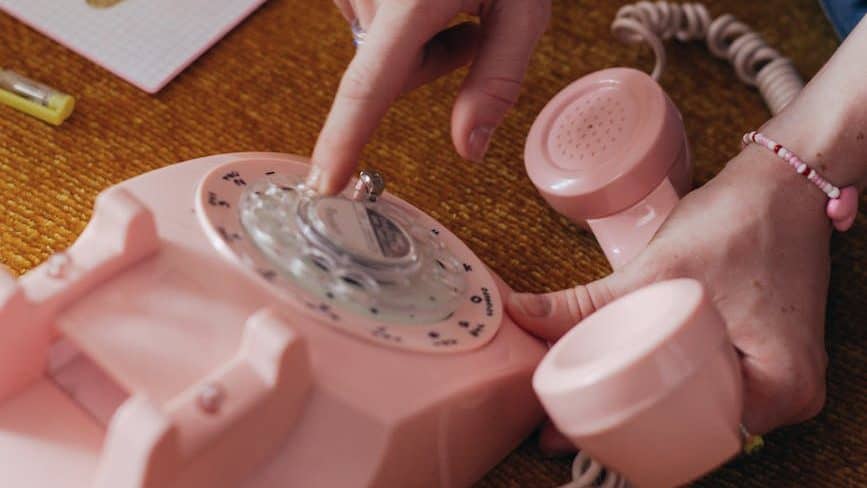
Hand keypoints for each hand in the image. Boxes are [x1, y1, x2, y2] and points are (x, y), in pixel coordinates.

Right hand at [308, 0, 550, 193]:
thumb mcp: (521, 8)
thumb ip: (496, 80)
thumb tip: (470, 149)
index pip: (370, 84)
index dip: (345, 138)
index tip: (325, 182)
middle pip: (379, 72)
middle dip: (422, 67)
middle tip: (465, 28)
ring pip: (373, 46)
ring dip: (410, 39)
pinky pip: (365, 16)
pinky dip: (396, 16)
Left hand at [509, 146, 832, 452]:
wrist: (782, 186)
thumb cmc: (738, 223)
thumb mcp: (657, 270)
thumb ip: (586, 303)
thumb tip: (521, 313)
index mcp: (779, 390)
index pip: (691, 435)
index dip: (627, 437)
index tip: (574, 434)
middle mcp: (787, 398)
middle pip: (692, 429)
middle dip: (629, 427)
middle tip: (568, 422)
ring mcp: (778, 380)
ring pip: (699, 410)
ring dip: (647, 407)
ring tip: (587, 405)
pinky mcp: (764, 361)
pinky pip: (711, 386)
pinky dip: (670, 385)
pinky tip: (628, 383)